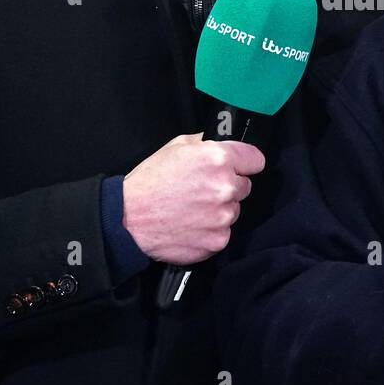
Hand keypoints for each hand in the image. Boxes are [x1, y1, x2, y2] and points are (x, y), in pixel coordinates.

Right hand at [122, 133, 264, 264]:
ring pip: (234, 210)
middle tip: (202, 190)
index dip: (245, 163)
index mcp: (218, 159)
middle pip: (245, 186)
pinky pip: (223, 232)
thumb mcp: (175, 147)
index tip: (240, 167)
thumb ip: (205, 144)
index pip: (255, 160)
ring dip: (219, 210)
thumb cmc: (149, 182)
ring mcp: (223, 216)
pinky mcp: (217, 240)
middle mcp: (225, 187)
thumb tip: (221, 144)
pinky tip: (191, 224)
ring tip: (192, 209)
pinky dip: (211, 230)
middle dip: (228, 186)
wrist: (128, 219)